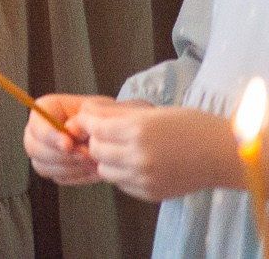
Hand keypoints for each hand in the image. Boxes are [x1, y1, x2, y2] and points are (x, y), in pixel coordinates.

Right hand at [24, 94, 104, 185]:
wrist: (113, 133)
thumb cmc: (101, 117)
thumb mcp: (93, 110)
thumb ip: (78, 120)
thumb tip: (69, 133)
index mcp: (44, 109)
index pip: (36, 125)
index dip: (49, 137)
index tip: (68, 145)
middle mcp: (38, 131)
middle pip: (33, 148)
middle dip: (61, 156)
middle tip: (85, 155)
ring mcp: (44, 151)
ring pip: (43, 166)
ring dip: (70, 168)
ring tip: (92, 163)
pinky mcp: (54, 168)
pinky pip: (58, 178)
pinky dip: (77, 176)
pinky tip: (91, 169)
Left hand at [73, 99, 246, 201]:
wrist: (222, 153)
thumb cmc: (189, 125)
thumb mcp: (149, 111)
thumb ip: (113, 114)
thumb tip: (83, 115)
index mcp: (137, 131)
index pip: (93, 128)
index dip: (88, 123)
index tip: (91, 121)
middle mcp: (138, 157)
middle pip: (95, 150)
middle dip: (97, 141)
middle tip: (110, 135)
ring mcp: (145, 178)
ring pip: (105, 171)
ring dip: (109, 160)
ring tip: (125, 151)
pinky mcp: (152, 193)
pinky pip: (122, 184)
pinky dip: (124, 174)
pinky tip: (140, 164)